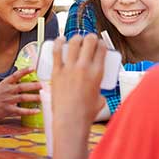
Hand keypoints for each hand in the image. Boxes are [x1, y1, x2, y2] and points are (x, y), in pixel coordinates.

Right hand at [0, 68, 41, 120]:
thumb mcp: (1, 86)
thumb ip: (12, 83)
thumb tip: (25, 79)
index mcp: (5, 83)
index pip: (16, 75)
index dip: (25, 71)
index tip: (33, 68)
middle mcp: (7, 90)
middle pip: (22, 87)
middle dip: (33, 86)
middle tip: (43, 85)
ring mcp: (7, 100)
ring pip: (23, 98)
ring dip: (34, 97)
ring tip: (43, 97)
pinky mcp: (7, 110)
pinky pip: (20, 111)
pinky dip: (29, 111)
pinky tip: (37, 110)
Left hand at [51, 34, 106, 158]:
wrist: (71, 121)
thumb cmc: (86, 114)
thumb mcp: (100, 99)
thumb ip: (99, 91)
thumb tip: (97, 90)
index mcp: (98, 73)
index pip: (101, 49)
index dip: (101, 43)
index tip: (99, 44)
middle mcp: (84, 67)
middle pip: (89, 42)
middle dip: (90, 37)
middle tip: (89, 39)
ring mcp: (70, 69)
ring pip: (73, 44)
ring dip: (76, 38)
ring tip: (76, 39)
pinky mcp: (57, 72)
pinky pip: (56, 52)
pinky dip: (58, 43)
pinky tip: (60, 40)